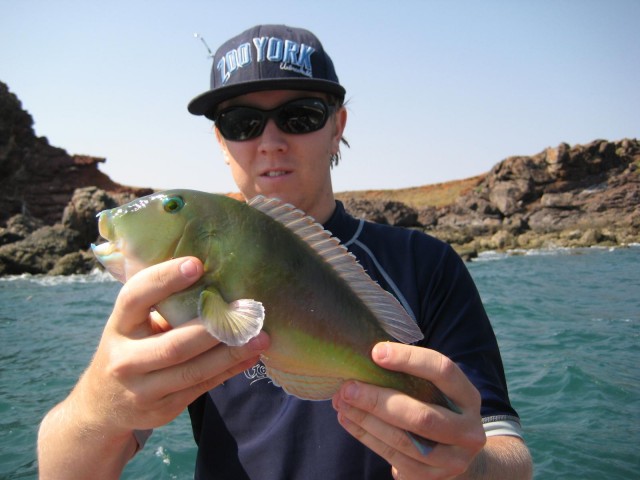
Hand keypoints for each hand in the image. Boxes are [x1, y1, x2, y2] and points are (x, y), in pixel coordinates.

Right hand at [74, 256, 269, 435]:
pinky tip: (250, 357)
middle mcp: (124, 360)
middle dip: (213, 328)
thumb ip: (160, 305)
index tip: (197, 264)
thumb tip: (214, 276)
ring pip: (192, 371)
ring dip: (230, 353)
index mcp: (118, 326)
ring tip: (260, 337)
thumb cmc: (130, 347)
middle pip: (173, 345)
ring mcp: (142, 390)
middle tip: (246, 311)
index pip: (134, 298)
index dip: (164, 279)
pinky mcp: (162, 410)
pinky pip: (201, 387)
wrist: (103, 405)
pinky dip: (229, 371)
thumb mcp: (131, 325)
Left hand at [332, 342, 485, 478]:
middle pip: (421, 415)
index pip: (443, 371)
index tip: (376, 352)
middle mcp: (467, 430)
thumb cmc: (436, 408)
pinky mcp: (431, 479)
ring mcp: (452, 459)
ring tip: (341, 402)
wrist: (456, 454)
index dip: (409, 359)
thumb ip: (412, 376)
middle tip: (348, 387)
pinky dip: (366, 437)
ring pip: (403, 440)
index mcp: (468, 397)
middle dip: (378, 400)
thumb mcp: (437, 391)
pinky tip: (348, 420)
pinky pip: (393, 457)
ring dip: (365, 420)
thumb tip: (370, 355)